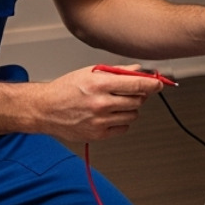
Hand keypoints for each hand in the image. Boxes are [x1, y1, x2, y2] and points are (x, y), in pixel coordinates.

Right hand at [33, 64, 163, 142]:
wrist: (46, 109)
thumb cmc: (65, 89)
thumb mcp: (89, 73)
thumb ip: (116, 71)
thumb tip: (138, 70)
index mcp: (99, 84)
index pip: (136, 84)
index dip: (152, 84)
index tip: (159, 83)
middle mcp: (100, 103)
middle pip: (137, 100)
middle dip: (138, 95)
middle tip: (130, 91)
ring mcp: (100, 121)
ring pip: (133, 115)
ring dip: (130, 108)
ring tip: (115, 103)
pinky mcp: (98, 135)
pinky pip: (123, 128)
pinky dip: (121, 121)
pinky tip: (109, 115)